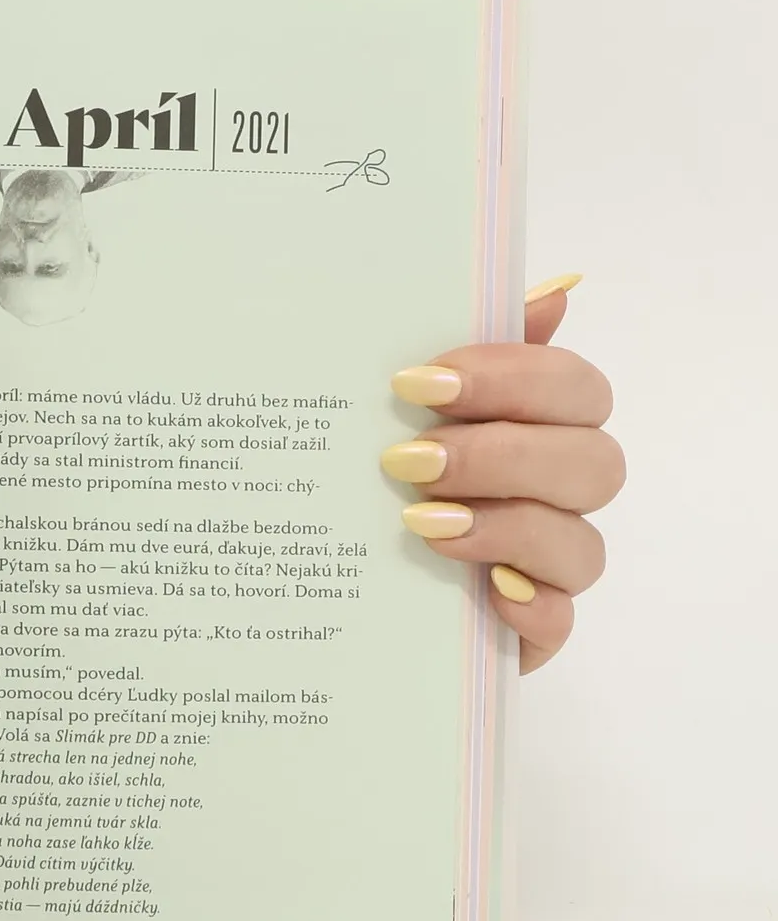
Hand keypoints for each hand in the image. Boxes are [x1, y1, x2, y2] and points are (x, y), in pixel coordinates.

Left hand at [383, 274, 622, 672]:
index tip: (417, 381)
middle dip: (501, 455)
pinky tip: (483, 588)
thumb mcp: (400, 407)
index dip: (509, 377)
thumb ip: (475, 349)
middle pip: (594, 463)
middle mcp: (557, 495)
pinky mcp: (529, 631)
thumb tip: (555, 289)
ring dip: (506, 527)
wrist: (326, 581)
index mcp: (539, 427)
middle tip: (407, 459)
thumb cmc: (374, 477)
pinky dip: (528, 603)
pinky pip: (560, 623)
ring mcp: (548, 568)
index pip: (574, 387)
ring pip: (582, 545)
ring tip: (419, 523)